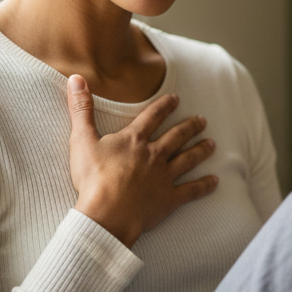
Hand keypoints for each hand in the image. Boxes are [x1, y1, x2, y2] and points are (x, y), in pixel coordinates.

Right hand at [66, 74, 217, 244]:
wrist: (106, 213)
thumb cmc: (93, 178)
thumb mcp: (82, 140)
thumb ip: (81, 109)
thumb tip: (76, 78)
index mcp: (134, 140)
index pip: (152, 116)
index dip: (165, 106)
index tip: (176, 98)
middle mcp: (154, 155)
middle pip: (176, 136)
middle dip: (190, 127)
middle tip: (202, 120)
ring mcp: (164, 177)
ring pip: (187, 159)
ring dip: (200, 150)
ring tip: (212, 144)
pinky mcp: (169, 199)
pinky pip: (191, 190)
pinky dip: (204, 185)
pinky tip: (215, 181)